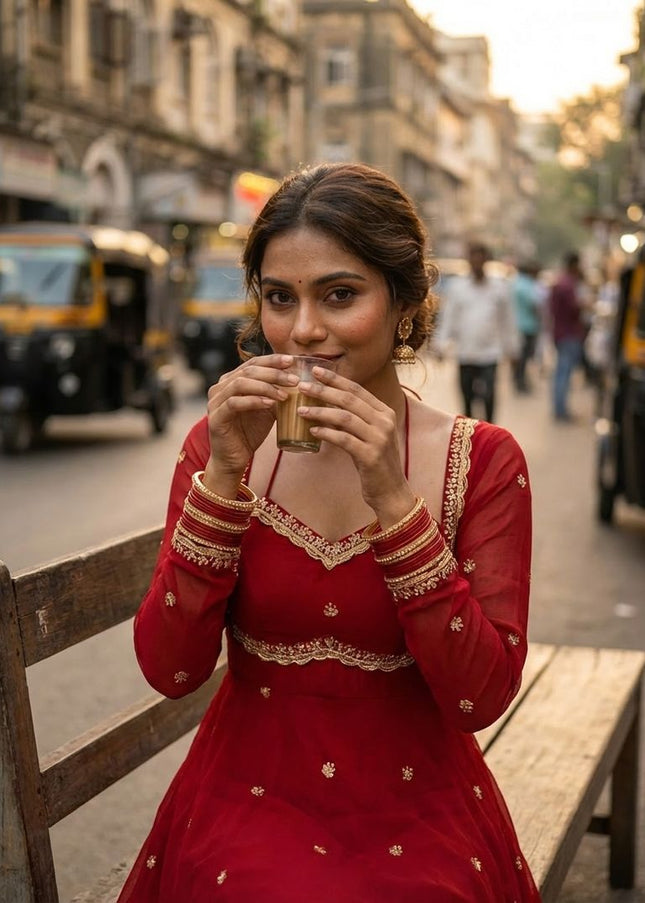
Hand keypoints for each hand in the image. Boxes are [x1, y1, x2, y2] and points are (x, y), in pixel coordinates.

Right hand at [202, 354, 297, 493]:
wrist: (234, 459)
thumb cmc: (250, 432)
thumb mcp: (267, 409)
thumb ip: (276, 394)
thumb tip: (299, 381)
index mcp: (231, 381)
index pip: (253, 363)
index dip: (272, 360)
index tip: (292, 361)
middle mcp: (220, 387)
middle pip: (248, 371)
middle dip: (274, 373)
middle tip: (294, 380)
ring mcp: (215, 401)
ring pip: (241, 384)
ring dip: (265, 387)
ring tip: (285, 394)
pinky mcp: (216, 417)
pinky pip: (234, 403)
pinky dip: (254, 401)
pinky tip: (270, 404)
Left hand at [296, 368, 415, 525]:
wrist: (391, 491)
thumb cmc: (374, 463)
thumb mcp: (367, 436)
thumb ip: (353, 420)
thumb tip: (325, 404)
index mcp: (385, 413)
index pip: (357, 389)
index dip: (335, 379)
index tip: (315, 370)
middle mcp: (384, 422)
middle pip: (349, 399)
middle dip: (324, 390)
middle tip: (303, 386)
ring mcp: (379, 438)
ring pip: (345, 417)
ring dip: (320, 411)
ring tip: (301, 410)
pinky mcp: (371, 456)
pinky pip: (344, 439)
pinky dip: (327, 433)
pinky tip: (312, 430)